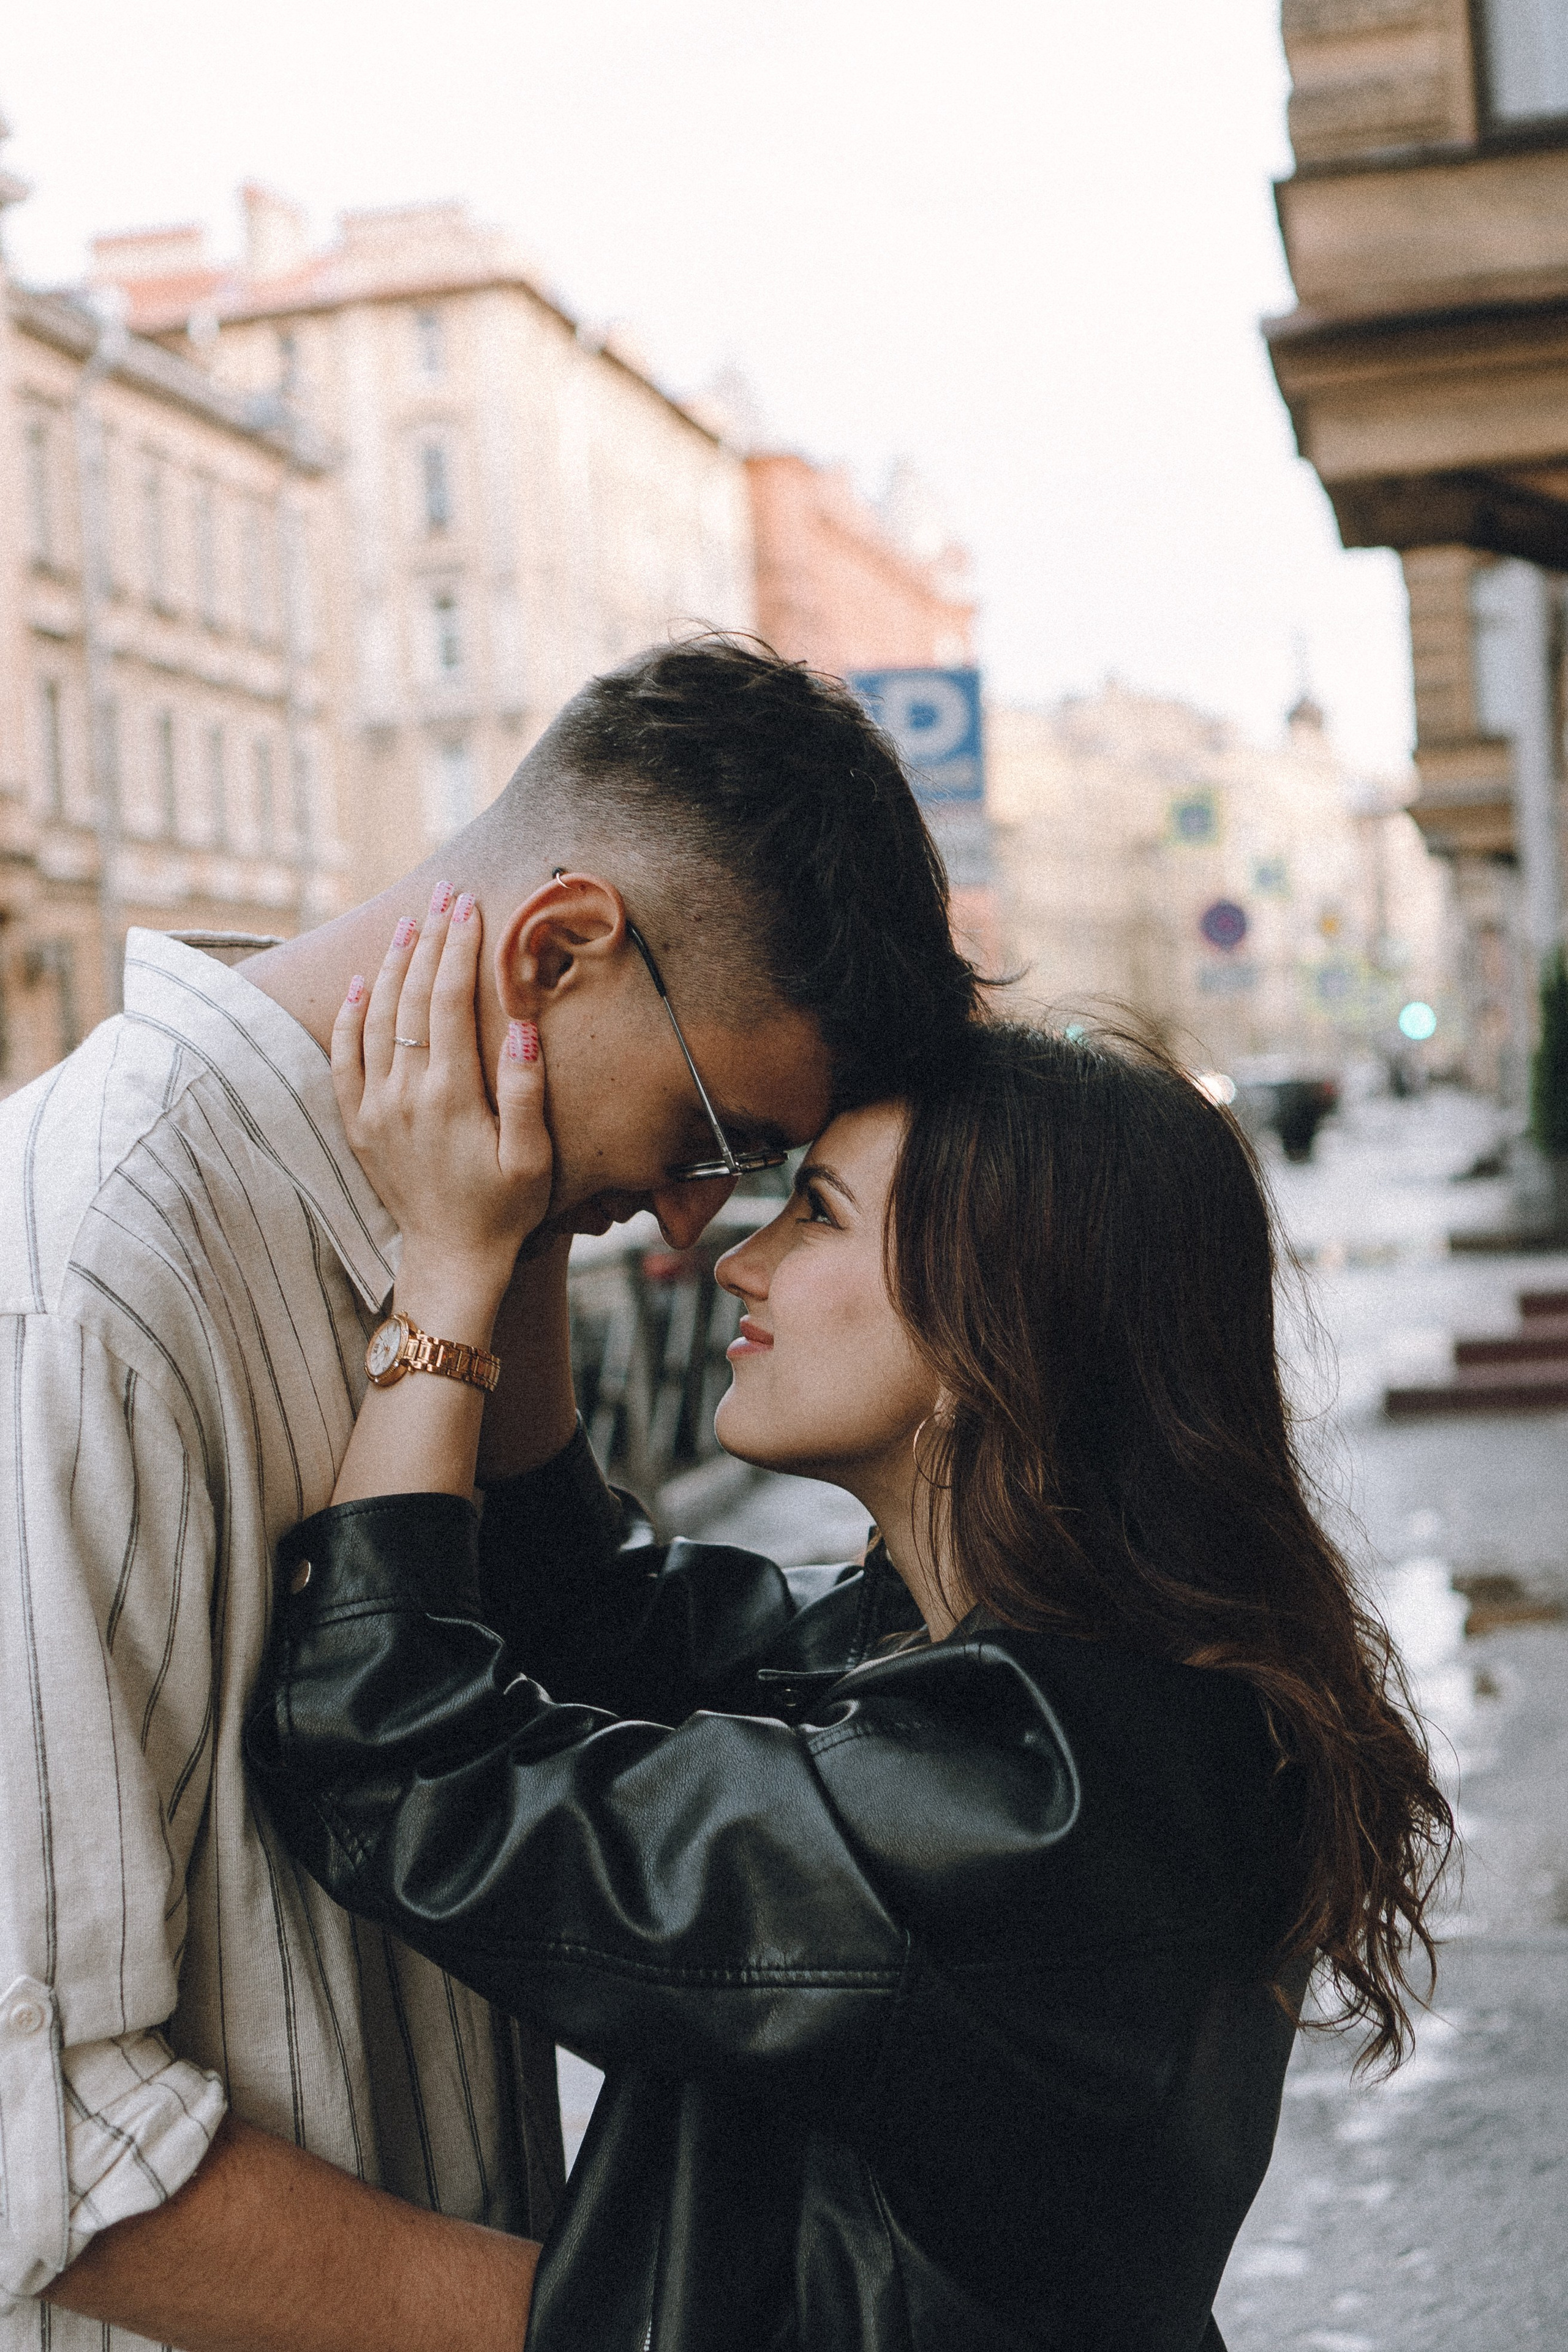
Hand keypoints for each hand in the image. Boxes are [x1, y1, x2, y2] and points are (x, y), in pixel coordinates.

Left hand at [332, 888, 552, 1313]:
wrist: (450, 1259)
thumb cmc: (504, 1209)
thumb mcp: (533, 1158)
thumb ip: (526, 1092)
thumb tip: (522, 1026)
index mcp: (450, 1095)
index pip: (449, 1001)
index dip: (458, 948)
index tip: (467, 907)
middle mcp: (405, 1093)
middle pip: (411, 997)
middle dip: (428, 939)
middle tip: (442, 895)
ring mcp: (375, 1107)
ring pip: (374, 1017)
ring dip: (390, 965)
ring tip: (407, 923)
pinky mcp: (358, 1124)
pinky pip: (343, 1057)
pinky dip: (348, 1015)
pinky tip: (359, 983)